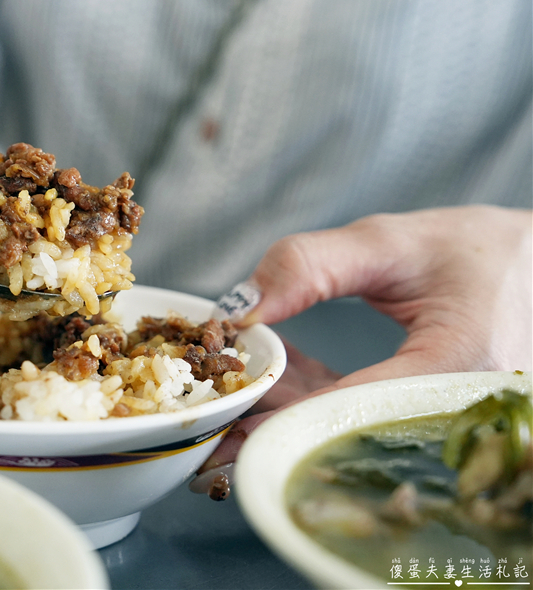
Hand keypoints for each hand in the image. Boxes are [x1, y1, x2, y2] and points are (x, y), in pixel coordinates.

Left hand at [192, 205, 531, 497]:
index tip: (220, 428)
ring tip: (223, 416)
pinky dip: (313, 404)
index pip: (345, 412)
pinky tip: (270, 386)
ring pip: (346, 434)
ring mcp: (439, 420)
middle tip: (205, 441)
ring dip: (284, 421)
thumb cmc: (477, 249)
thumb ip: (311, 264)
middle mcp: (452, 411)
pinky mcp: (422, 415)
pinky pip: (358, 419)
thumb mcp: (390, 242)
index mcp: (454, 368)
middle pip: (341, 436)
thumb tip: (240, 307)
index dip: (274, 422)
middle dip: (269, 435)